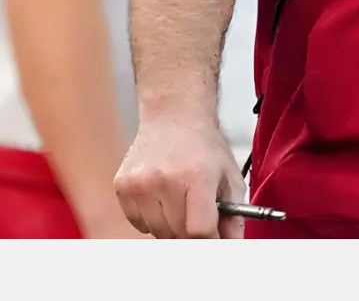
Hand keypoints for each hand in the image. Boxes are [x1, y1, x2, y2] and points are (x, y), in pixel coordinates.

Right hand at [114, 114, 246, 238]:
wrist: (173, 115)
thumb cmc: (203, 145)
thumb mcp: (229, 174)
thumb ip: (235, 212)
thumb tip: (233, 243)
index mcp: (197, 176)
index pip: (199, 230)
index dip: (209, 239)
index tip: (213, 237)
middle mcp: (166, 180)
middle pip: (178, 235)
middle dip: (191, 232)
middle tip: (198, 213)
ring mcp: (141, 183)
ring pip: (157, 232)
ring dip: (171, 226)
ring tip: (179, 200)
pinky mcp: (123, 186)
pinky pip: (138, 224)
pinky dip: (152, 219)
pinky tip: (161, 196)